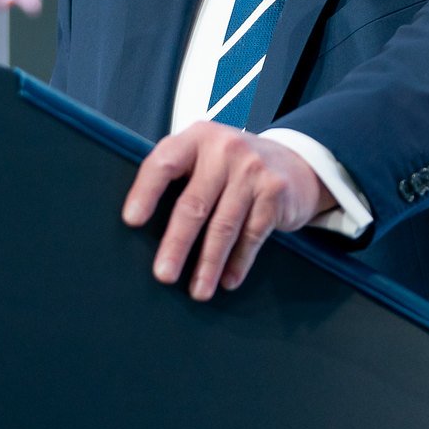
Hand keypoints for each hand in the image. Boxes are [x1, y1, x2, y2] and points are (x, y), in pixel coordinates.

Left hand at [122, 123, 336, 300]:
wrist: (297, 165)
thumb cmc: (235, 168)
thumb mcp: (207, 157)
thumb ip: (180, 176)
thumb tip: (142, 227)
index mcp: (196, 138)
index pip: (164, 162)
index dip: (145, 192)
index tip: (131, 220)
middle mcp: (224, 149)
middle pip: (193, 203)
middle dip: (177, 244)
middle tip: (163, 274)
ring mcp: (252, 169)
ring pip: (224, 226)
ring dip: (208, 264)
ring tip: (198, 290)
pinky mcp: (274, 192)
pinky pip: (251, 235)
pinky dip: (238, 262)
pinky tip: (227, 280)